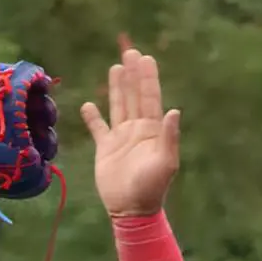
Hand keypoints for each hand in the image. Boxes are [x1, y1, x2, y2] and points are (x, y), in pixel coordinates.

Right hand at [80, 48, 180, 217]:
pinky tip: (87, 105)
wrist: (131, 209)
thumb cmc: (152, 187)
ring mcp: (121, 137)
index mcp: (153, 129)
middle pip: (134, 95)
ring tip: (115, 67)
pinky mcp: (105, 148)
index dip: (148, 78)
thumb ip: (169, 137)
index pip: (150, 97)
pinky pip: (98, 128)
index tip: (145, 58)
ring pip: (118, 105)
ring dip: (116, 87)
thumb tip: (174, 110)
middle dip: (133, 75)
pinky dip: (92, 117)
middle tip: (130, 52)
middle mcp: (137, 128)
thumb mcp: (166, 163)